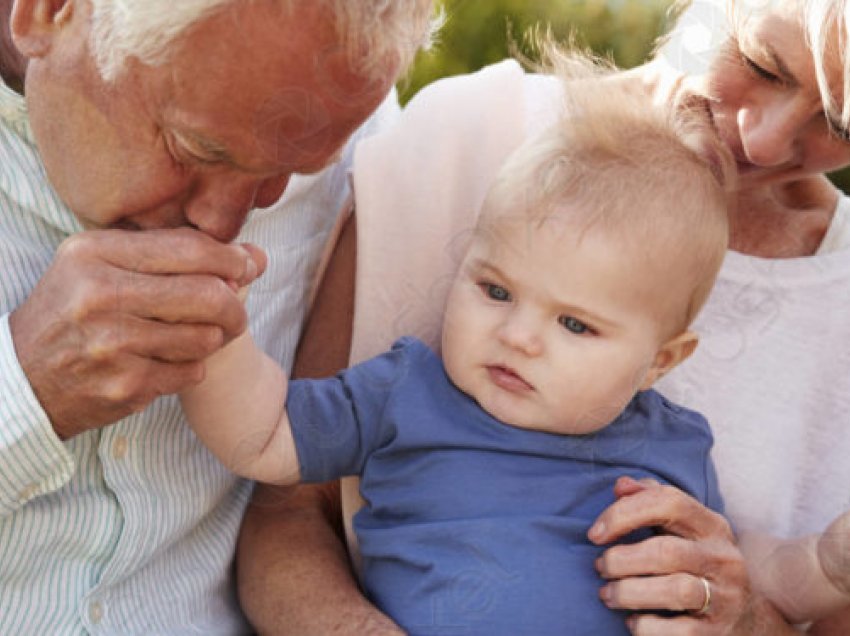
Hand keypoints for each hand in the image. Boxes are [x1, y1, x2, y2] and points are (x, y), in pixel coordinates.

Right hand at [9, 228, 265, 438]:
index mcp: (94, 255)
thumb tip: (257, 256)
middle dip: (235, 304)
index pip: (189, 249)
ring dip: (214, 338)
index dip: (231, 258)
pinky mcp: (125, 385)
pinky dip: (191, 367)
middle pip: (208, 294)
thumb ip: (176, 254)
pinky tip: (168, 361)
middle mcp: (100, 296)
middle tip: (235, 311)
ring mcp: (112, 345)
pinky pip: (192, 371)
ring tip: (197, 335)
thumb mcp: (102, 265)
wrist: (21, 377)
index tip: (246, 266)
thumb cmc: (73, 311)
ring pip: (206, 337)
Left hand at [589, 476, 791, 634]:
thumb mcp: (683, 528)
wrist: (749, 619)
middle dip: (621, 560)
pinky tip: (633, 621)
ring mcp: (726, 598)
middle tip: (599, 567)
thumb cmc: (698, 564)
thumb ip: (651, 500)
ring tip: (607, 594)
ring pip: (674, 591)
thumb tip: (621, 485)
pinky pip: (678, 632)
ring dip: (628, 593)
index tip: (594, 534)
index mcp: (712, 525)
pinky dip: (645, 626)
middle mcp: (723, 559)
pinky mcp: (718, 634)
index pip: (669, 502)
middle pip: (666, 552)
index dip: (624, 513)